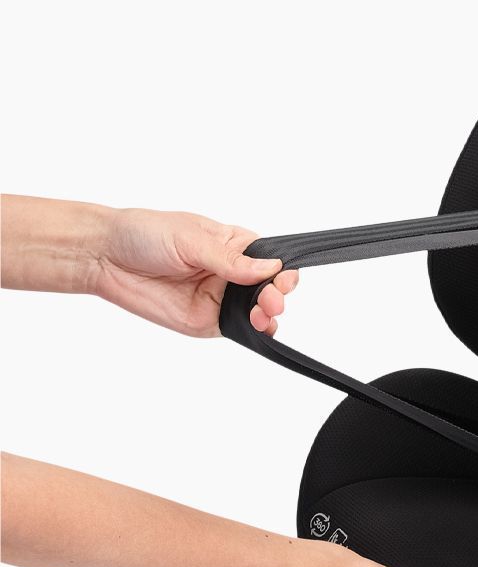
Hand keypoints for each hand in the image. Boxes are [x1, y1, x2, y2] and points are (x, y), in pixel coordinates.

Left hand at [94, 207, 298, 336]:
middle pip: (270, 287)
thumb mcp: (191, 240)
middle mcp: (232, 272)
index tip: (282, 278)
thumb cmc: (144, 234)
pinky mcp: (207, 320)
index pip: (272, 258)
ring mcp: (221, 298)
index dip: (283, 269)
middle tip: (271, 300)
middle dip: (278, 294)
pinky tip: (259, 329)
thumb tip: (271, 267)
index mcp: (234, 244)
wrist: (104, 257)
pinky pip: (239, 329)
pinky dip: (254, 332)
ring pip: (259, 310)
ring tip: (263, 314)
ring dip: (269, 314)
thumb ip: (231, 259)